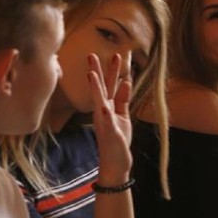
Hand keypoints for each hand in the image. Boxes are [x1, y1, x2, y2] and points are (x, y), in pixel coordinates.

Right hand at [88, 53, 132, 183]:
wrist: (115, 164)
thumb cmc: (118, 140)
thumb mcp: (123, 116)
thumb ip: (124, 99)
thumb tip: (126, 81)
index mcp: (108, 107)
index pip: (110, 85)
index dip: (113, 70)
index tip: (116, 54)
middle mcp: (103, 112)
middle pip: (101, 88)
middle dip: (97, 72)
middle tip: (92, 55)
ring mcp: (105, 123)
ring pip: (99, 102)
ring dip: (95, 89)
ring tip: (91, 75)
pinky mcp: (109, 134)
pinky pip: (107, 124)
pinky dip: (105, 115)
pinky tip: (103, 107)